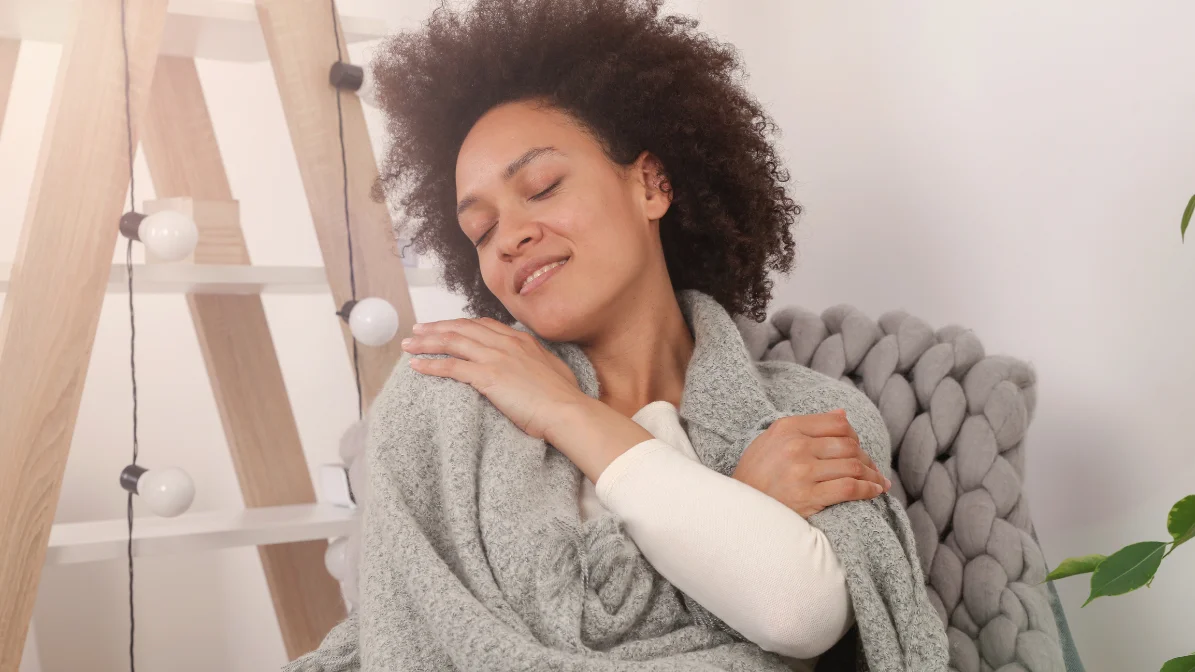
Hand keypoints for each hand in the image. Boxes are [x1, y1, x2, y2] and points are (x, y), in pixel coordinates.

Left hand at [400, 318, 583, 439]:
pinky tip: (416, 366)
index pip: (483, 324)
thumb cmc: (564, 398)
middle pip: (462, 328)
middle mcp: (506, 343)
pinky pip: (452, 366)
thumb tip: (533, 364)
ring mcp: (496, 357)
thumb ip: (537, 361)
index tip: (446, 326)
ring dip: (426, 342)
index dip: (460, 324)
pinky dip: (431, 364)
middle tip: (418, 329)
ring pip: (452, 342)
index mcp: (521, 339)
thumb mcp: (552, 368)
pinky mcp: (488, 376)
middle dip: (436, 327)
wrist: (567, 410)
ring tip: (408, 344)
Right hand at [731, 409, 890, 518]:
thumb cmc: (755, 475)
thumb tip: (842, 414)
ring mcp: (802, 471)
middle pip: (848, 445)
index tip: (857, 448)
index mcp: (787, 428)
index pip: (837, 424)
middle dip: (865, 458)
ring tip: (878, 482)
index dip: (853, 435)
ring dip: (871, 475)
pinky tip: (874, 492)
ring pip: (853, 466)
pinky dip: (868, 489)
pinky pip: (850, 488)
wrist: (737, 510)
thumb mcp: (771, 440)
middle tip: (872, 469)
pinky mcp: (809, 496)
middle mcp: (796, 446)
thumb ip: (805, 426)